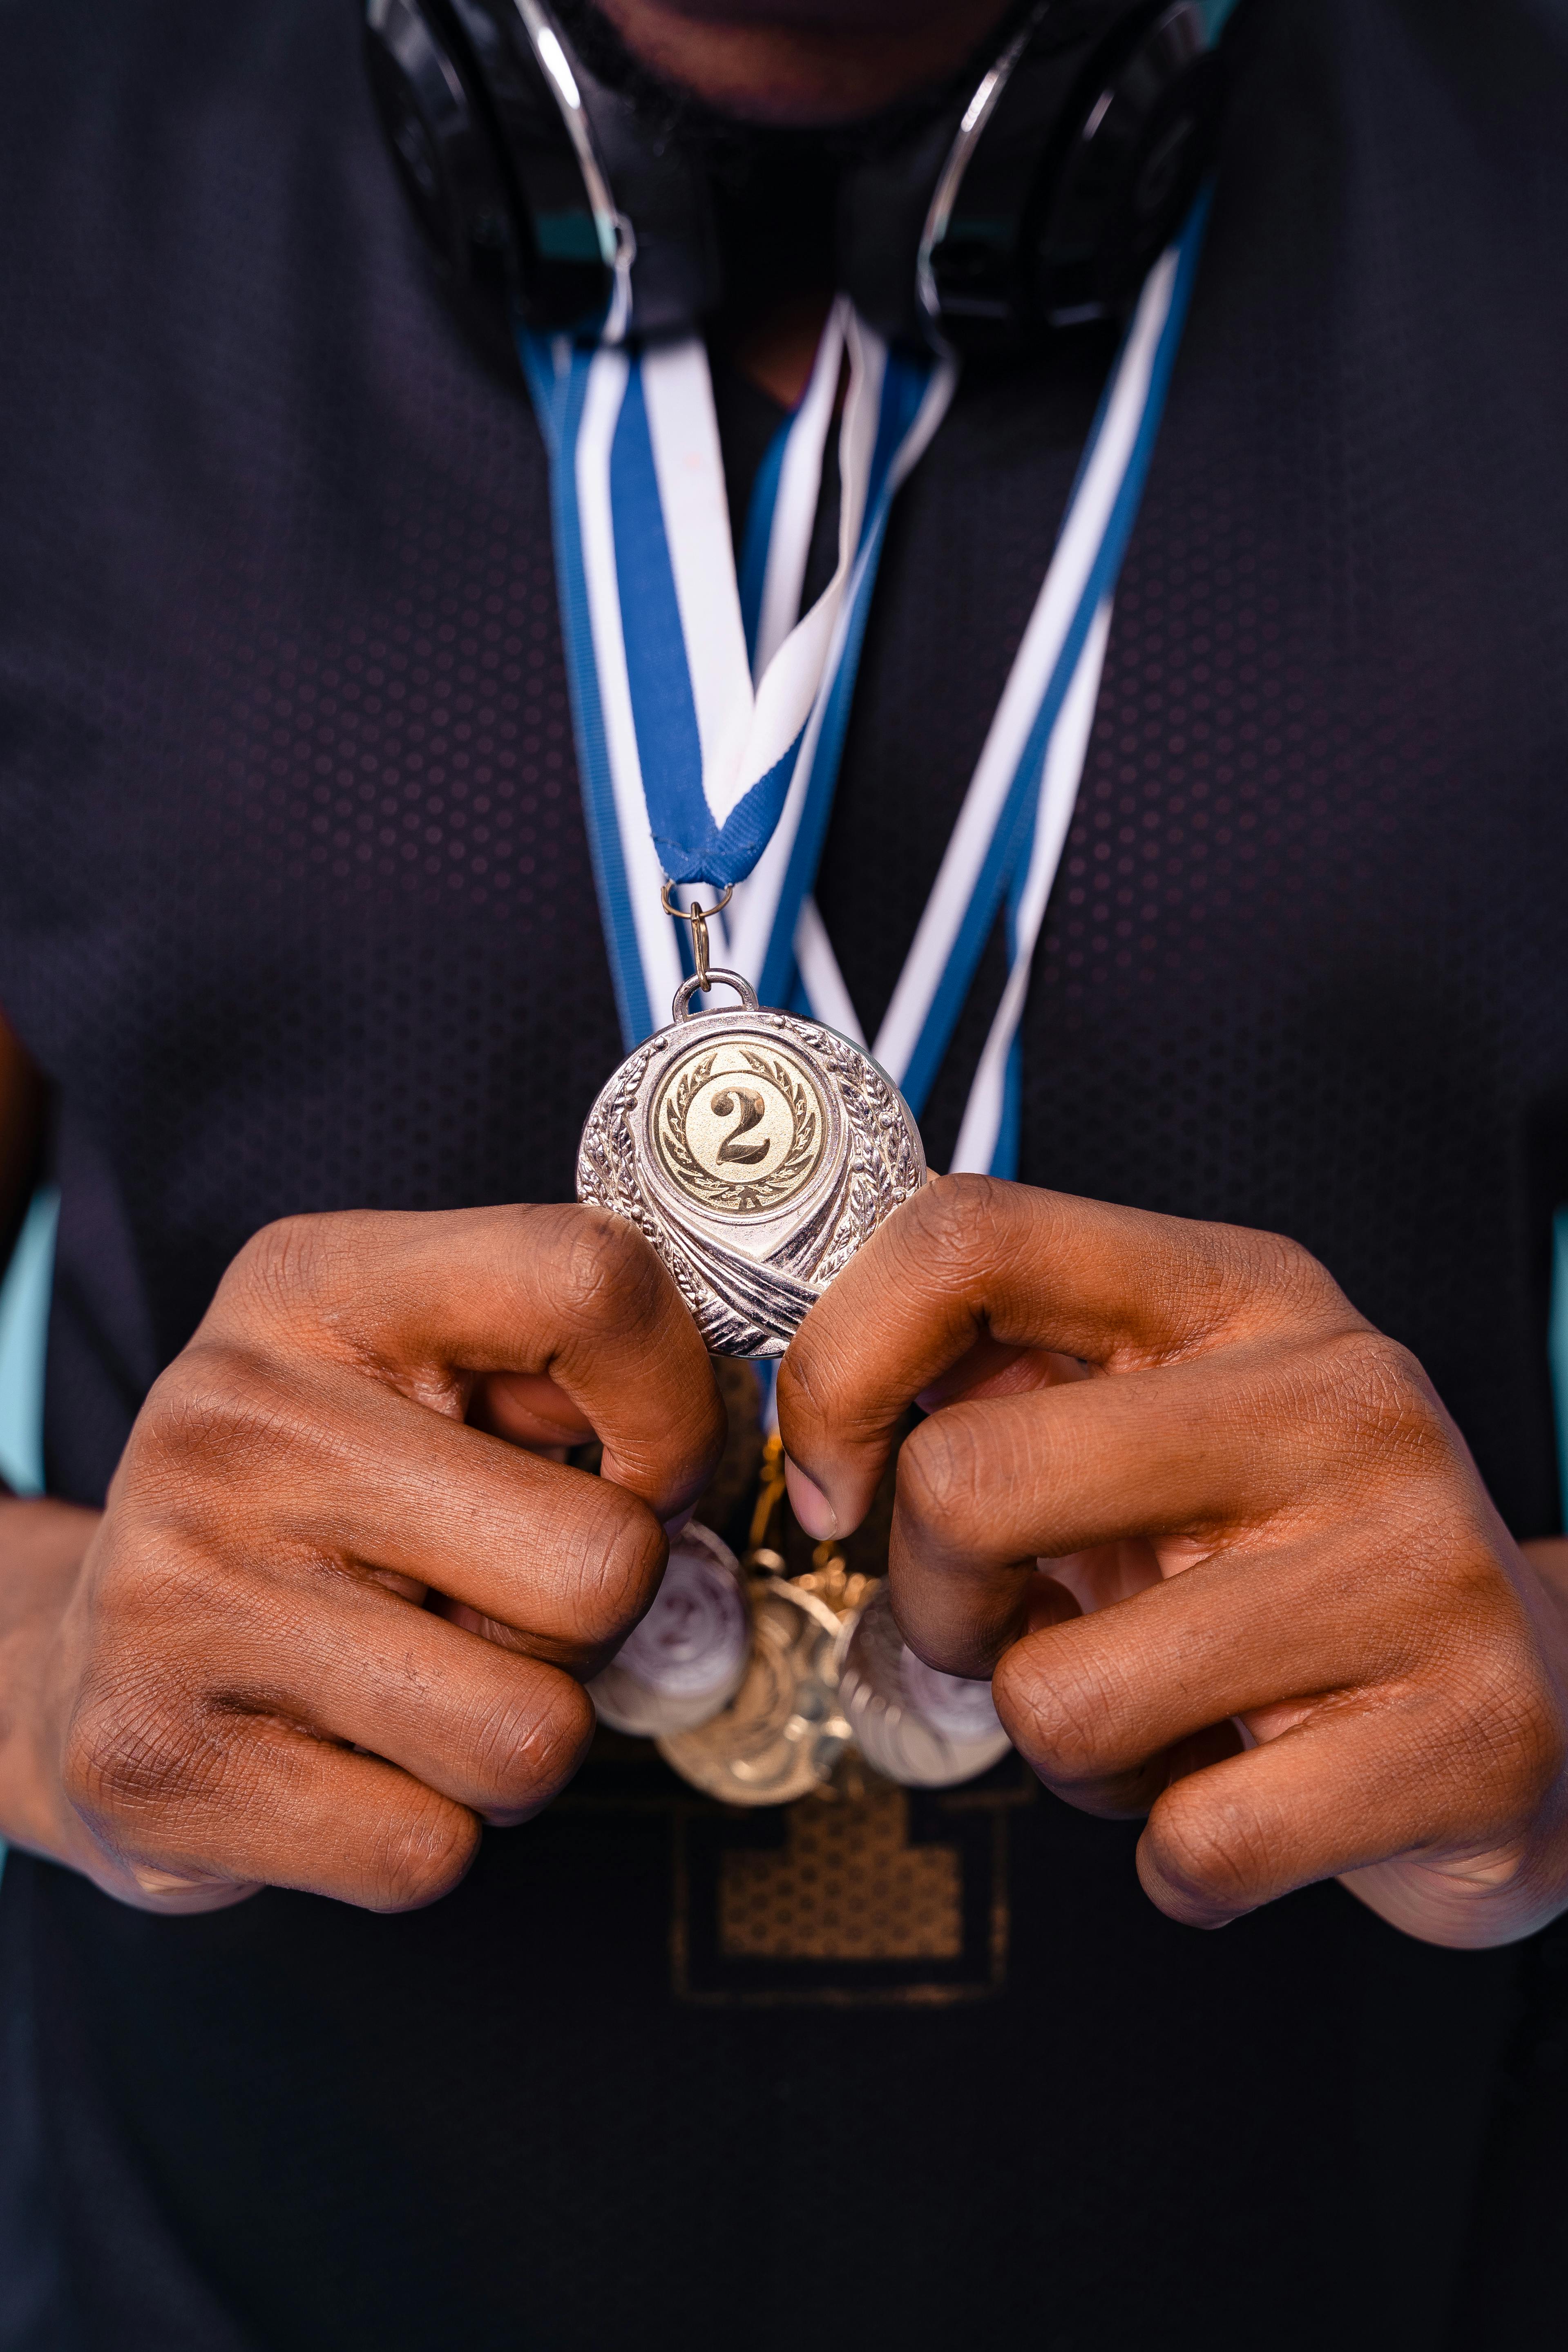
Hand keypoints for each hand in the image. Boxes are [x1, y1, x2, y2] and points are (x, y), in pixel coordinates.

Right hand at [1, 1206, 722, 1913]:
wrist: (83, 1653)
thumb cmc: (304, 1505)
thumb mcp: (410, 1371)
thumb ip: (563, 1365)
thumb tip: (715, 1435)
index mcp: (316, 1288)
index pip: (595, 1280)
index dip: (676, 1405)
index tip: (638, 1465)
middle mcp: (235, 1422)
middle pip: (604, 1562)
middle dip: (596, 1619)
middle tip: (504, 1608)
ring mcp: (180, 1595)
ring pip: (534, 1735)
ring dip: (517, 1738)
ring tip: (425, 1687)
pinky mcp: (156, 1765)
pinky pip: (428, 1849)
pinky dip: (422, 1831)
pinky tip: (345, 1759)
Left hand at [778, 1175, 1567, 1947]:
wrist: (1541, 1708)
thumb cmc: (1293, 1566)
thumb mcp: (1156, 1432)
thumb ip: (1008, 1387)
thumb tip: (823, 1407)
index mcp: (1237, 1295)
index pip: (969, 1237)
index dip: (839, 1369)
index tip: (836, 1482)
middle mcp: (1336, 1397)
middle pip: (967, 1479)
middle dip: (940, 1606)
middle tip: (1012, 1632)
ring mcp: (1416, 1562)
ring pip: (1059, 1697)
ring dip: (1069, 1752)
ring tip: (1164, 1718)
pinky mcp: (1471, 1732)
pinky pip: (1198, 1841)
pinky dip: (1179, 1859)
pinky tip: (1246, 1795)